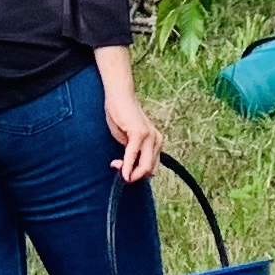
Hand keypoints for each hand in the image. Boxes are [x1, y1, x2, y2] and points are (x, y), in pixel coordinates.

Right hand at [100, 60, 161, 181]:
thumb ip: (131, 155)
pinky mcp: (140, 133)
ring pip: (146, 167)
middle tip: (120, 172)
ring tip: (117, 167)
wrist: (119, 97)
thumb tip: (127, 171)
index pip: (151, 168)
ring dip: (131, 173)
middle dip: (135, 177)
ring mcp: (150, 137)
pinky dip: (127, 165)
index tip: (122, 171)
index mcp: (156, 143)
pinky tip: (120, 168)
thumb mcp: (128, 140)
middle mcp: (157, 141)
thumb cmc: (122, 117)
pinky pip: (133, 156)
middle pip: (150, 171)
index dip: (137, 174)